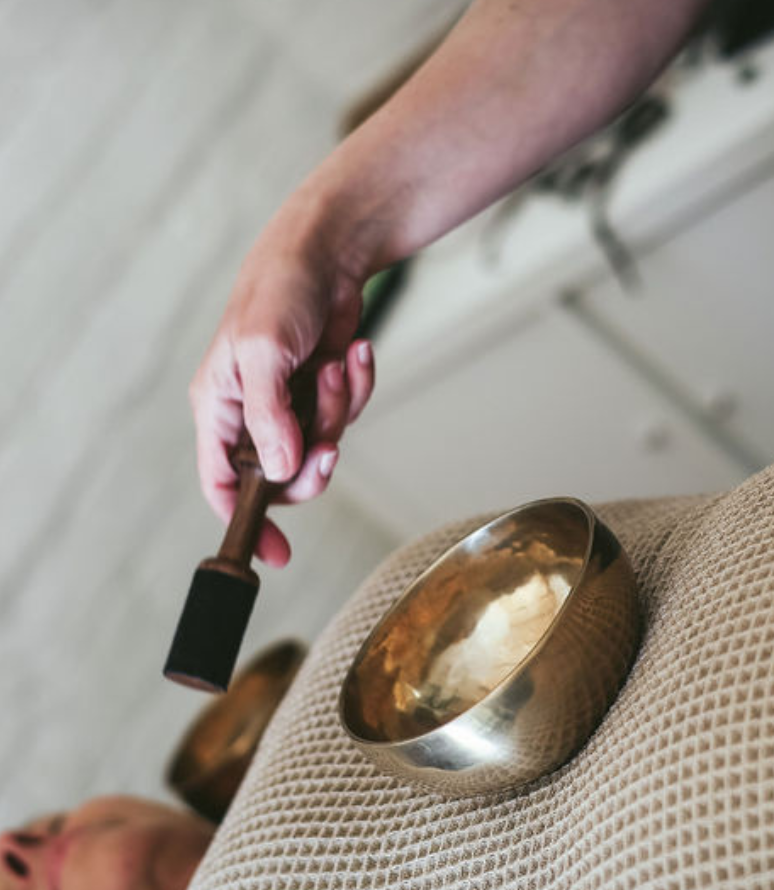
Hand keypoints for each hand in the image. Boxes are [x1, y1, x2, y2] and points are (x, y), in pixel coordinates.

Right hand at [189, 186, 375, 567]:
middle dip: (313, 464)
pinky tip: (356, 352)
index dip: (245, 522)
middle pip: (282, 479)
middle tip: (329, 446)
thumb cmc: (279, 291)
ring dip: (338, 410)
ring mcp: (291, 408)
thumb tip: (277, 474)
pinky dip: (358, 389)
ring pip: (322, 448)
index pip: (221, 483)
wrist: (326, 253)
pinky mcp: (325, 395)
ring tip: (336, 363)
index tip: (277, 554)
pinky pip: (348, 417)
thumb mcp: (262, 351)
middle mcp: (252, 416)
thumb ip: (268, 416)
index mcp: (218, 409)